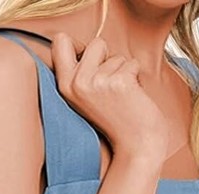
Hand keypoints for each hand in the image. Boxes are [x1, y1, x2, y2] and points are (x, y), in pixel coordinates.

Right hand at [51, 33, 169, 165]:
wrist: (137, 147)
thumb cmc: (116, 124)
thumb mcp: (85, 99)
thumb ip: (80, 73)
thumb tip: (85, 46)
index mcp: (65, 86)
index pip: (60, 40)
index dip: (80, 47)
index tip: (92, 65)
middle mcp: (77, 83)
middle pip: (96, 43)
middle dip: (108, 59)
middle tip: (110, 88)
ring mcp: (98, 82)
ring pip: (116, 55)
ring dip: (124, 73)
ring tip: (122, 98)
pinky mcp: (119, 82)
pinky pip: (132, 63)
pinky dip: (137, 77)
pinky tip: (132, 98)